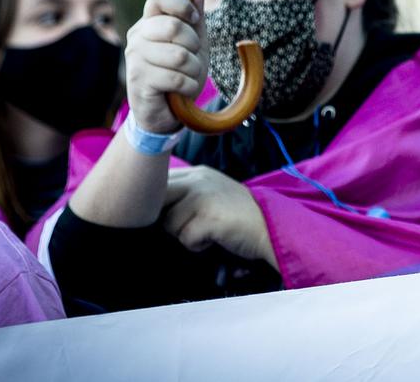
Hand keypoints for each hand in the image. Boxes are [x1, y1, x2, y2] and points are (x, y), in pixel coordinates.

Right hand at [124, 0, 208, 133]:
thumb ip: (194, 16)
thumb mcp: (193, 43)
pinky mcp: (138, 80)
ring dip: (194, 70)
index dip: (181, 4)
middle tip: (192, 58)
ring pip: (179, 55)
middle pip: (173, 25)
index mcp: (149, 23)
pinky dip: (188, 86)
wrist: (165, 113)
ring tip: (186, 77)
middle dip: (194, 44)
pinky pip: (176, 77)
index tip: (194, 19)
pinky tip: (181, 91)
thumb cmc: (179, 74)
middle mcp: (137, 37)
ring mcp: (135, 58)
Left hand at [162, 166, 276, 267]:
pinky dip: (198, 245)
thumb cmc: (237, 217)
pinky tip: (214, 239)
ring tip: (207, 231)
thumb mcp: (210, 194)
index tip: (169, 216)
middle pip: (157, 202)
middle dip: (166, 219)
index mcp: (196, 173)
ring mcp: (203, 196)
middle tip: (186, 226)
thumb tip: (150, 209)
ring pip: (169, 224)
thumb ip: (184, 194)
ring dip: (185, 234)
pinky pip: (186, 238)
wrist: (269, 228)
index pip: (158, 184)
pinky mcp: (209, 216)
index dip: (156, 204)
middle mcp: (198, 180)